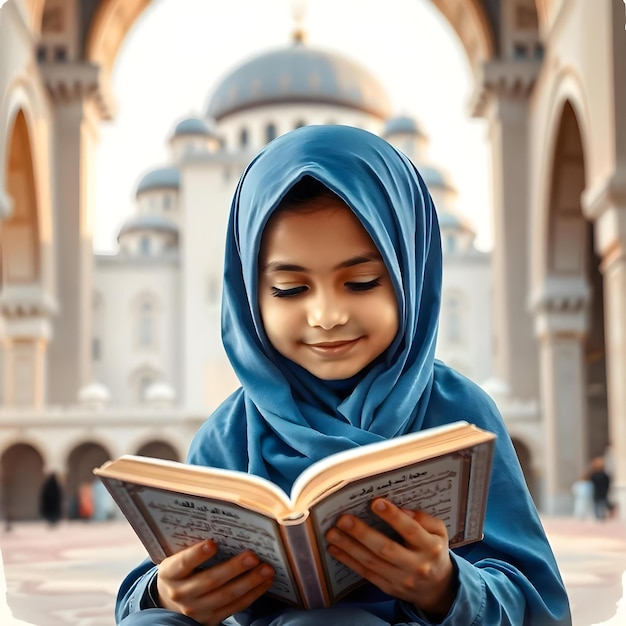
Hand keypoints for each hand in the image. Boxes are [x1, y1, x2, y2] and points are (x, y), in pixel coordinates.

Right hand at [156, 540, 274, 625]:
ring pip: (226, 596)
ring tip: (266, 569)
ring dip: (250, 582)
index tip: (213, 543)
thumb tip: (227, 527)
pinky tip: (265, 581)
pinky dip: (252, 594)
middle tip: (253, 556)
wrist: (171, 601)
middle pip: (210, 581)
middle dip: (234, 568)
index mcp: (170, 573)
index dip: (197, 554)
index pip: (182, 563)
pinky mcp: (210, 619)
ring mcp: (195, 610)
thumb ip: (195, 545)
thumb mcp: (178, 556)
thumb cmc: (181, 569)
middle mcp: (180, 593)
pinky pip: (235, 607)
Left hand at [325, 498, 456, 619]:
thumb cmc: (433, 550)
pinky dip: (349, 561)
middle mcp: (416, 565)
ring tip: (332, 533)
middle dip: (362, 533)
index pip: (411, 530)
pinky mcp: (388, 588)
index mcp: (430, 547)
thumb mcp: (438, 532)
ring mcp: (401, 579)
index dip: (393, 516)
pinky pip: (366, 574)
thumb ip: (423, 519)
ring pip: (372, 563)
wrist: (438, 588)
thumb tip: (401, 509)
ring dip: (349, 547)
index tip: (375, 502)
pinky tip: (335, 549)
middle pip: (386, 549)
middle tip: (343, 519)